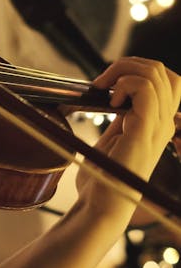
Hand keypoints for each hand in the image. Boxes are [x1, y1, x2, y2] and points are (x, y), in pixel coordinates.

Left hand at [76, 57, 180, 218]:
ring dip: (123, 71)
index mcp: (157, 123)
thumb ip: (122, 118)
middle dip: (130, 64)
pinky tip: (108, 102)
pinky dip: (124, 85)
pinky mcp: (143, 132)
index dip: (137, 70)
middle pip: (164, 72)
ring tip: (102, 88)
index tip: (107, 84)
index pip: (166, 81)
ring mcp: (156, 127)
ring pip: (156, 75)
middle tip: (102, 81)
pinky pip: (145, 91)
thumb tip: (116, 96)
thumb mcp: (115, 138)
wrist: (101, 204)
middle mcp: (162, 123)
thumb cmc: (103, 177)